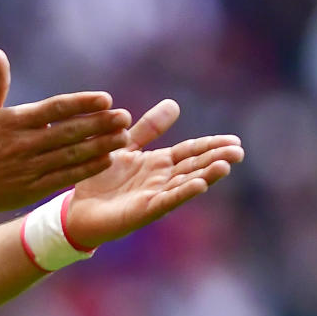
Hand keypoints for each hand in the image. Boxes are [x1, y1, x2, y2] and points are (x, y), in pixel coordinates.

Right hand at [0, 49, 132, 214]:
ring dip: (100, 146)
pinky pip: (64, 177)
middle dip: (100, 123)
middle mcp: (24, 144)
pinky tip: (106, 160)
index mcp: (14, 121)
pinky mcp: (30, 188)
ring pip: (71, 155)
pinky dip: (86, 169)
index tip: (106, 99)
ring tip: (123, 137)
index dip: (82, 103)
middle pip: (69, 131)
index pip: (55, 108)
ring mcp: (28, 167)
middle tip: (124, 117)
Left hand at [64, 99, 243, 247]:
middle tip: (239, 151)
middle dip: (216, 159)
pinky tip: (199, 185)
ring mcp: (154, 196)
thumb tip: (174, 104)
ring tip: (225, 166)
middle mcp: (161, 180)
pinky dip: (182, 193)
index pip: (190, 151)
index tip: (235, 140)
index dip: (211, 145)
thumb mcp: (124, 146)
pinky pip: (165, 201)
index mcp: (158, 164)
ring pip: (184, 184)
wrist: (76, 209)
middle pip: (193, 167)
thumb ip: (147, 128)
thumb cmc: (100, 179)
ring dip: (205, 176)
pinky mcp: (142, 211)